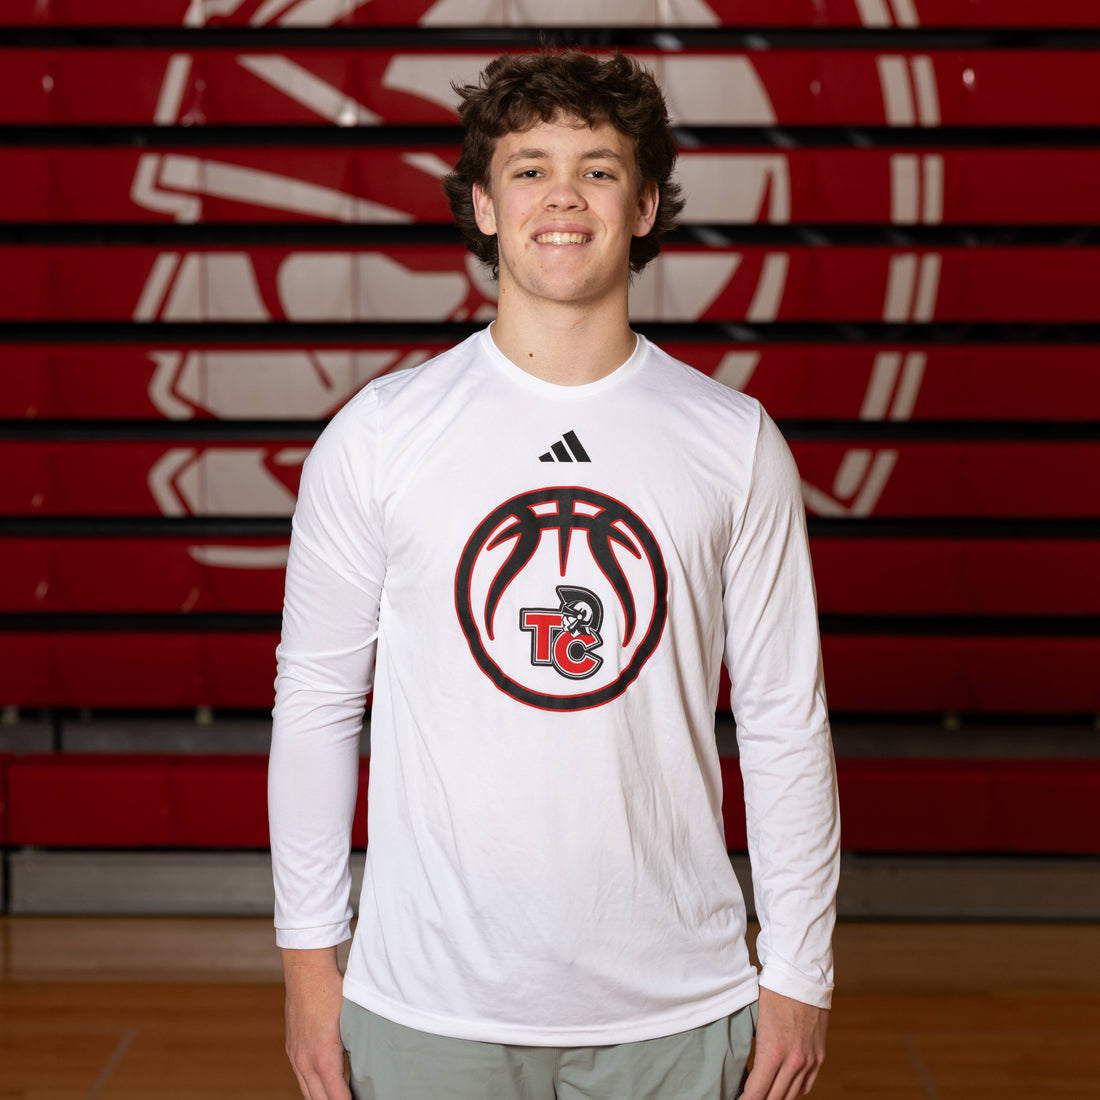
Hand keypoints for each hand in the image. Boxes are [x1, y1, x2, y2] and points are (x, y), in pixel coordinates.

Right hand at [282, 946, 352, 1099]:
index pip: (337, 1098)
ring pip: (308, 1092)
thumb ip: (360, 1045)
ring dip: (323, 1099)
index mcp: (323, 1058)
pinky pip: (301, 1078)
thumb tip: (374, 1063)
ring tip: (340, 1098)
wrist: (306, 971)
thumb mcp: (353, 1019)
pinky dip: (313, 1088)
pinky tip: (324, 1087)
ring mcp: (295, 1056)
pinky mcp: (291, 1049)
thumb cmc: (333, 991)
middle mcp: (305, 1062)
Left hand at [741, 986, 827, 1099]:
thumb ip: (752, 1048)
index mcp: (773, 1052)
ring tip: (762, 1096)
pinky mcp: (819, 1056)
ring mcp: (809, 1060)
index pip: (756, 1093)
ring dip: (776, 1098)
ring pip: (792, 1095)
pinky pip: (807, 1085)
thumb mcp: (754, 1021)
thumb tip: (742, 1068)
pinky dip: (794, 1091)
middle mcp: (793, 1061)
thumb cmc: (772, 994)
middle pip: (774, 1098)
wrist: (801, 976)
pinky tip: (783, 1089)